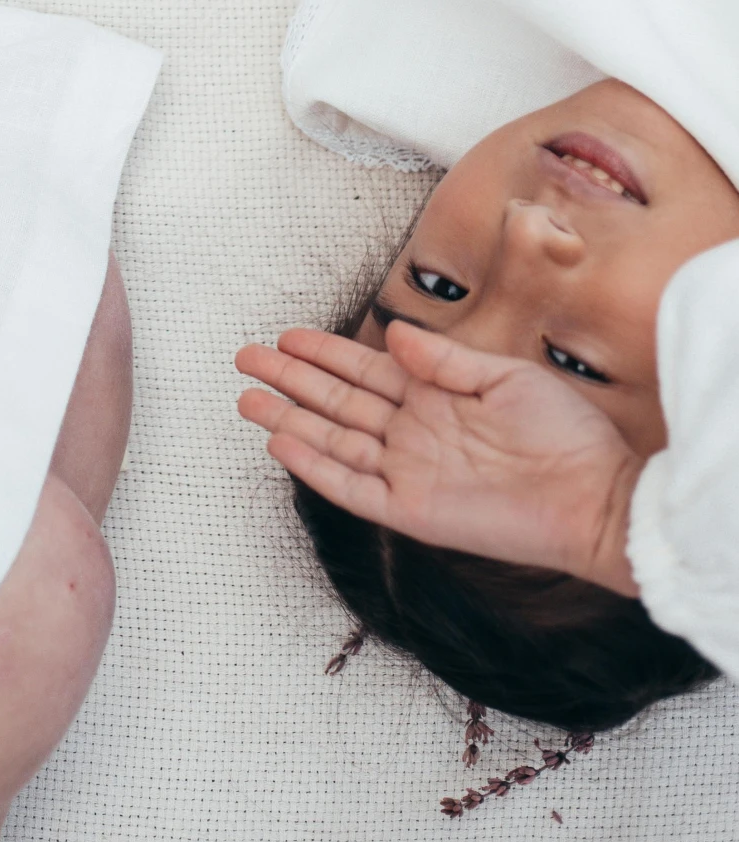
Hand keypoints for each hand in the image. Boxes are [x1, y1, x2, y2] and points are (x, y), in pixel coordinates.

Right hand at [235, 324, 641, 594]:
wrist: (596, 497)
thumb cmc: (565, 434)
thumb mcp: (503, 376)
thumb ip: (442, 358)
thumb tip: (391, 331)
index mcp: (434, 396)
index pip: (364, 370)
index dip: (323, 353)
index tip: (284, 337)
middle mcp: (413, 433)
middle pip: (336, 401)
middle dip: (289, 379)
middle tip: (245, 358)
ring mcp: (409, 472)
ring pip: (333, 440)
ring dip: (289, 419)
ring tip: (246, 400)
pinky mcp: (413, 510)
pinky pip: (351, 487)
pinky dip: (315, 467)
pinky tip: (282, 444)